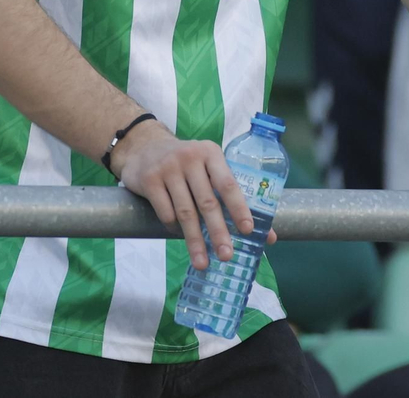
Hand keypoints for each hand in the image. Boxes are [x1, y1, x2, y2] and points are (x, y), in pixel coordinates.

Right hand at [113, 123, 273, 270]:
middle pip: (207, 202)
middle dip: (218, 232)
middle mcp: (190, 158)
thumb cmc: (186, 163)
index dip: (239, 208)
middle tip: (226, 255)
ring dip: (194, 240)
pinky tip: (178, 236)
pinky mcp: (149, 180)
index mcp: (212, 153)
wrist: (144, 147)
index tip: (248, 230)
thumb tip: (265, 231)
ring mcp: (168, 168)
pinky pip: (165, 212)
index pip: (228, 184)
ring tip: (202, 262)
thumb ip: (230, 193)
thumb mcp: (207, 165)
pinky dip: (173, 228)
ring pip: (185, 212)